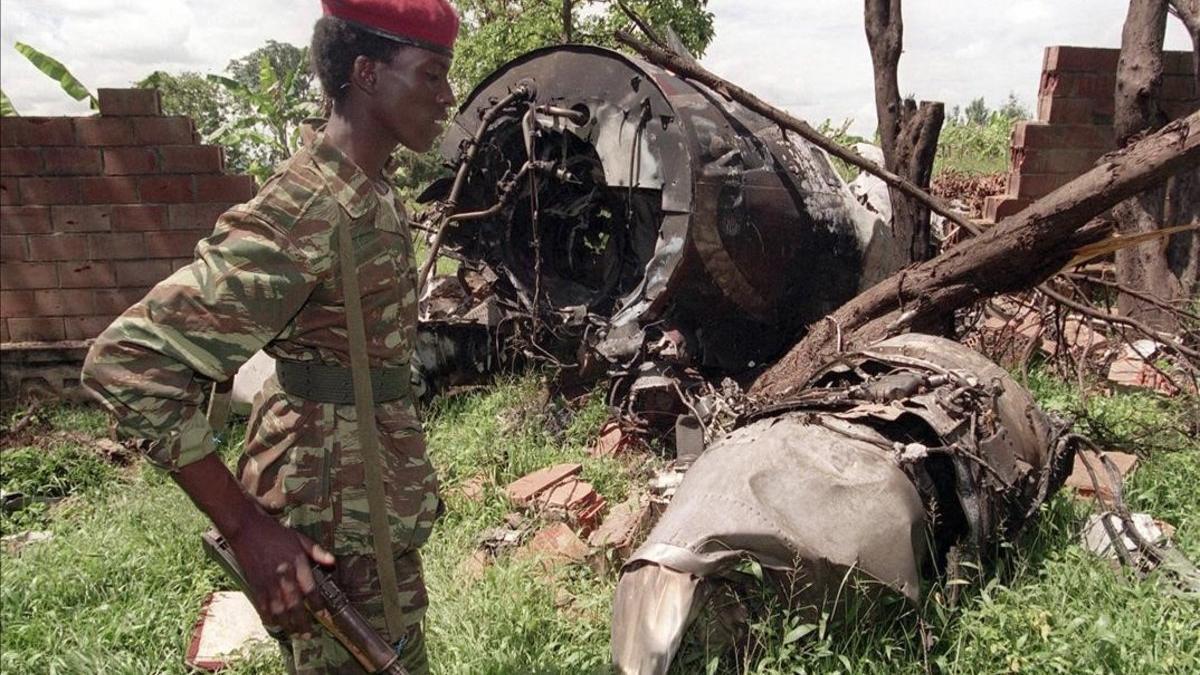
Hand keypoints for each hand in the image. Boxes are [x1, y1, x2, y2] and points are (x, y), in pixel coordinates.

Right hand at [226, 507, 335, 636]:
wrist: (247, 529)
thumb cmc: (275, 533)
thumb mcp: (299, 538)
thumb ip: (317, 551)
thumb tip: (333, 563)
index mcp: (296, 562)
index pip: (310, 588)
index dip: (317, 604)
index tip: (322, 613)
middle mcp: (283, 575)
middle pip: (295, 603)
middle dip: (302, 621)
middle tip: (308, 634)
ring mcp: (267, 581)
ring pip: (279, 609)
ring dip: (287, 624)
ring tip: (294, 634)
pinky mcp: (254, 584)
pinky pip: (262, 606)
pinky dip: (268, 618)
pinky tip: (275, 625)